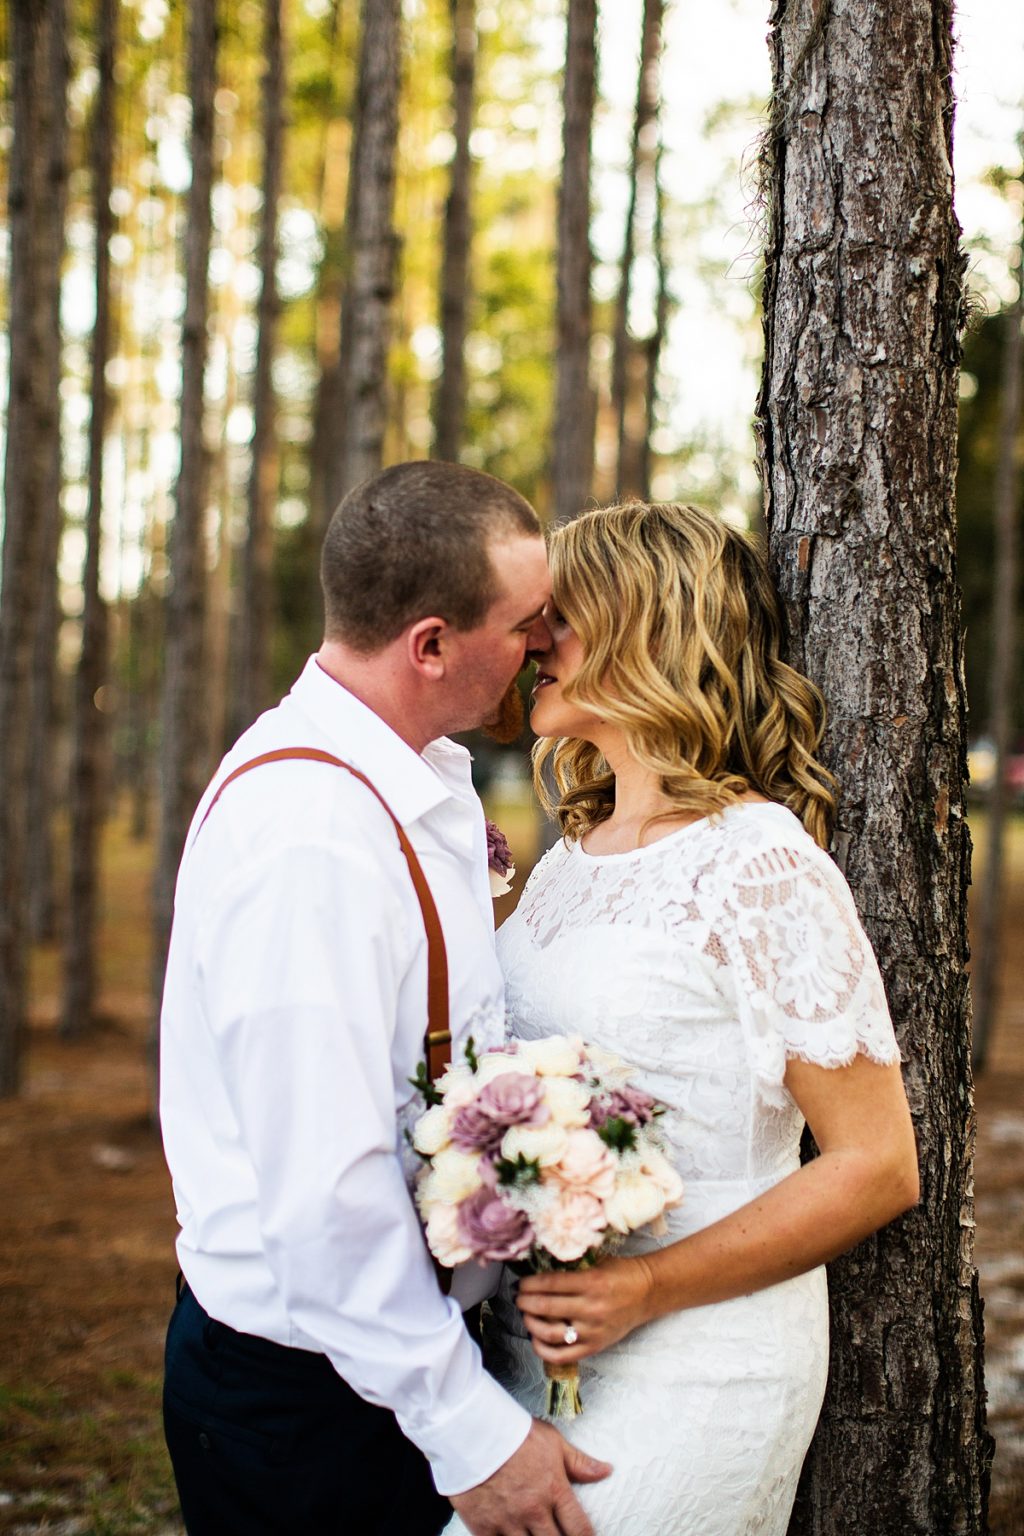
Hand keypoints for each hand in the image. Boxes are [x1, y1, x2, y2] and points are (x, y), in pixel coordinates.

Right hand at [449, 1418, 610, 1535]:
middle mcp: (533, 1510)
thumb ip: (578, 1462)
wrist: (471, 1430)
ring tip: (535, 1535)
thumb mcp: (552, 1441)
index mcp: (553, 1490)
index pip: (580, 1529)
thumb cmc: (513, 1432)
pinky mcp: (483, 1527)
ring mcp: (508, 1521)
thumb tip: (605, 1470)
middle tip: (558, 1535)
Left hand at [515, 1254, 656, 1363]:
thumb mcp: (597, 1262)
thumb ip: (572, 1267)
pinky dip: (544, 1349)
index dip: (529, 1284)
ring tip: (526, 1315)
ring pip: (551, 1333)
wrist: (647, 1292)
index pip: (550, 1283)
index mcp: (591, 1282)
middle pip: (546, 1307)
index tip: (521, 1283)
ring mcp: (593, 1330)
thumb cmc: (621, 1273)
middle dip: (525, 1302)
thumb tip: (539, 1267)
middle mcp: (591, 1307)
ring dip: (531, 1324)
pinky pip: (563, 1355)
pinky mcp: (595, 1346)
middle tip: (518, 1298)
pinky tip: (536, 1339)